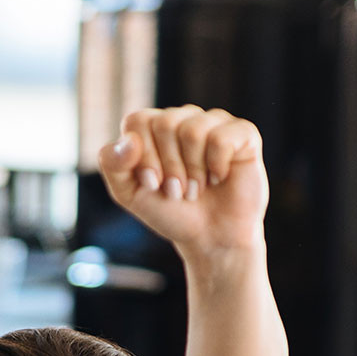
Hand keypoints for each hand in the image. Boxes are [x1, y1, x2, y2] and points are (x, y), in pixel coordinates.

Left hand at [99, 106, 266, 265]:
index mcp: (153, 126)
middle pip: (164, 123)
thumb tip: (129, 140)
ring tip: (197, 188)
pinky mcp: (243, 133)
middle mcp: (184, 118)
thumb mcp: (129, 194)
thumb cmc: (170, 212)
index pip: (138, 120)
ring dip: (192, 170)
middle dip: (168, 166)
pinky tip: (220, 177)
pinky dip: (217, 166)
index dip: (144, 156)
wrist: (210, 237)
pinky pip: (221, 138)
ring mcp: (214, 122)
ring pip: (192, 130)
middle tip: (177, 190)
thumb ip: (113, 166)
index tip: (152, 184)